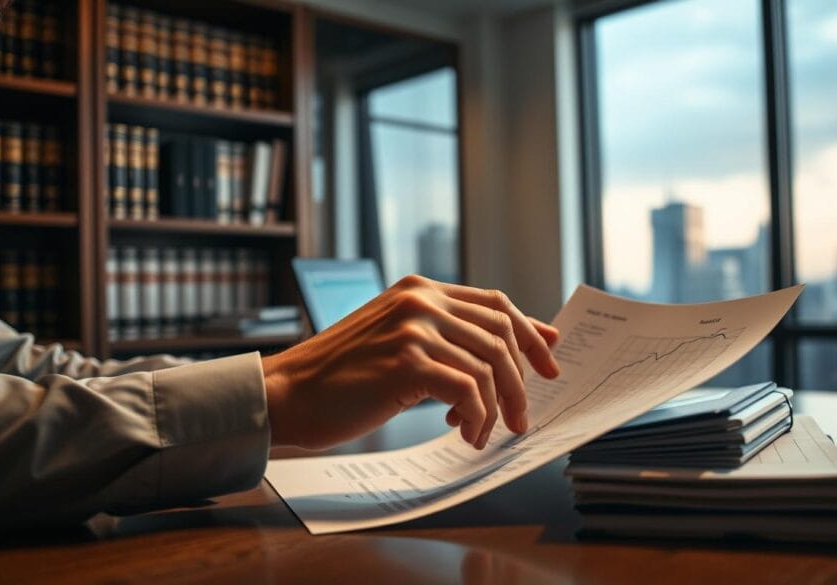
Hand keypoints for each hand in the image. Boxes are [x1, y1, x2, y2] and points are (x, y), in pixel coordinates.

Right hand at [261, 275, 559, 450]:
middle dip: (521, 380)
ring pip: (489, 366)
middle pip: (501, 334)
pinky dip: (476, 418)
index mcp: (420, 289)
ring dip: (498, 407)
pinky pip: (468, 391)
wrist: (287, 394)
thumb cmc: (341, 377)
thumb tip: (506, 350)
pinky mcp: (406, 362)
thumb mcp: (397, 341)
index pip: (496, 303)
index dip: (530, 334)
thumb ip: (446, 337)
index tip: (549, 366)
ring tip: (486, 433)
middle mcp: (420, 299)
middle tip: (523, 417)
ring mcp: (413, 328)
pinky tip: (465, 434)